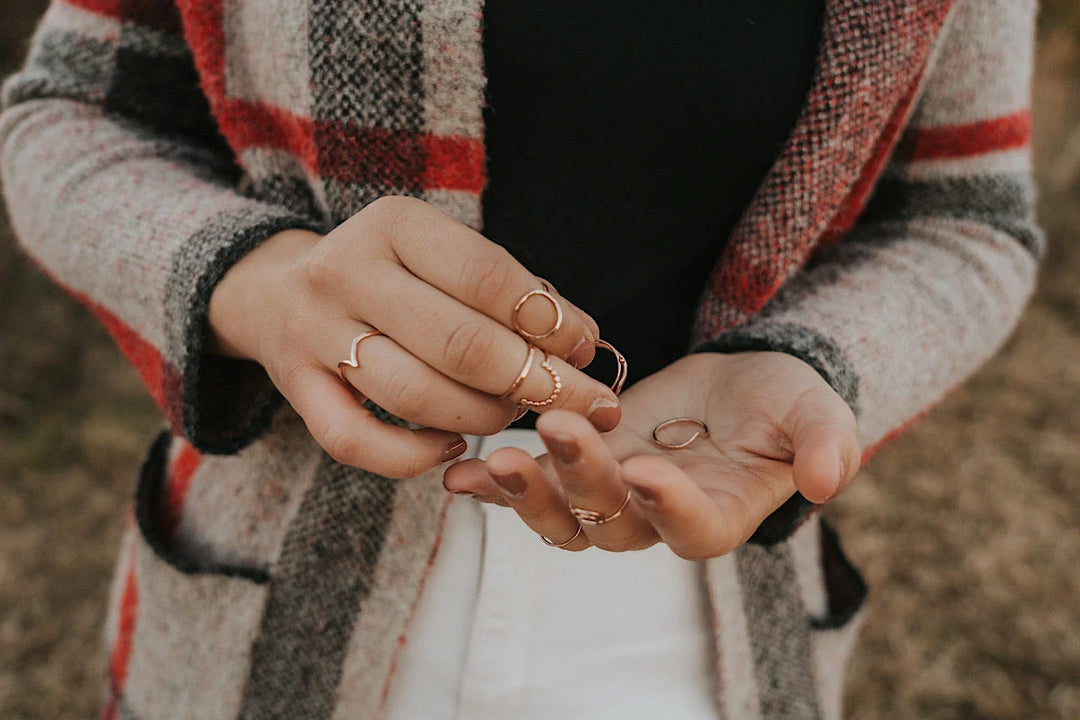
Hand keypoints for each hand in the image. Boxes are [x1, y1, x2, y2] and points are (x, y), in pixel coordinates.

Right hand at [207, 196, 621, 477]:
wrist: (280, 292)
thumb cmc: (394, 277)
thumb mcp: (443, 257)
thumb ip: (509, 292)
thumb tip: (579, 344)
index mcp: (394, 224)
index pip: (487, 277)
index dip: (548, 320)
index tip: (586, 349)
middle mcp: (346, 272)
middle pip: (458, 343)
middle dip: (533, 382)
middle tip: (579, 403)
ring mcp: (313, 333)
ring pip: (414, 396)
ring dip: (484, 418)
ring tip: (514, 416)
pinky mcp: (295, 389)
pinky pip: (357, 442)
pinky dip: (415, 456)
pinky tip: (454, 445)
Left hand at [443, 352, 859, 557]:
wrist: (736, 388)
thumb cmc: (782, 404)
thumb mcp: (815, 412)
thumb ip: (825, 443)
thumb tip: (827, 481)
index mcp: (718, 514)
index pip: (692, 530)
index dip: (669, 507)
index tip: (647, 470)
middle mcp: (657, 519)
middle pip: (612, 525)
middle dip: (584, 483)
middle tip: (560, 431)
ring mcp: (612, 496)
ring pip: (564, 517)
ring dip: (528, 494)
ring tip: (494, 463)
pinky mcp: (578, 468)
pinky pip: (535, 487)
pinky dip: (495, 485)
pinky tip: (461, 471)